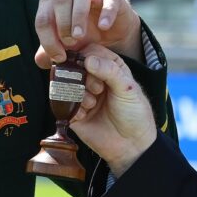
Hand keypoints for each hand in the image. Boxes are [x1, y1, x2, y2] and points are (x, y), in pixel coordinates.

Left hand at [35, 0, 141, 67]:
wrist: (112, 38)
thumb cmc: (83, 38)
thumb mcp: (65, 48)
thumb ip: (50, 52)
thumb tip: (39, 59)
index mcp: (52, 1)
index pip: (43, 16)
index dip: (47, 38)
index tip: (59, 57)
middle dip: (62, 22)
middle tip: (70, 42)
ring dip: (78, 14)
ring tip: (80, 35)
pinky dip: (106, 12)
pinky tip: (103, 27)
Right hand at [68, 44, 157, 176]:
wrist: (131, 146)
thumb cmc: (135, 114)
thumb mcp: (128, 89)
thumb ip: (110, 71)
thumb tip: (88, 59)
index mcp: (109, 67)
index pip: (91, 51)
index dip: (88, 57)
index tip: (92, 68)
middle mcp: (93, 78)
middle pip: (74, 65)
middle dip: (83, 77)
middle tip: (97, 89)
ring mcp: (82, 94)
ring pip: (67, 83)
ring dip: (78, 93)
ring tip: (92, 104)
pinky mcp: (73, 111)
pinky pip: (61, 103)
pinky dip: (72, 107)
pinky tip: (85, 115)